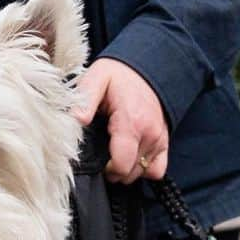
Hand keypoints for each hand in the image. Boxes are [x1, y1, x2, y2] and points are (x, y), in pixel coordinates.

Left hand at [73, 58, 168, 182]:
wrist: (146, 66)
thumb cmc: (118, 75)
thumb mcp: (96, 78)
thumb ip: (85, 100)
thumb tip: (76, 120)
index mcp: (131, 123)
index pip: (121, 166)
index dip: (106, 170)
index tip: (97, 160)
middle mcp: (149, 134)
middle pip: (129, 173)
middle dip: (114, 171)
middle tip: (103, 156)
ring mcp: (159, 139)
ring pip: (142, 173)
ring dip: (127, 170)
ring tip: (115, 154)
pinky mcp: (164, 142)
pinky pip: (157, 170)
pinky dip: (144, 168)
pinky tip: (131, 158)